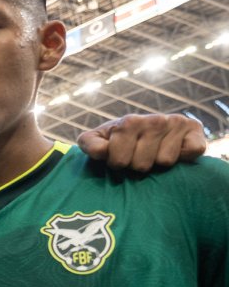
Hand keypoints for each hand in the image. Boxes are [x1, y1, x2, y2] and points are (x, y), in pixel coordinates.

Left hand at [77, 113, 206, 170]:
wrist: (149, 133)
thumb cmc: (120, 141)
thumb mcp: (99, 140)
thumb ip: (90, 144)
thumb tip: (100, 151)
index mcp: (128, 122)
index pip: (118, 160)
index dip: (116, 164)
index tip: (118, 158)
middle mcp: (154, 119)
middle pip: (141, 164)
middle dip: (137, 167)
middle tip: (139, 158)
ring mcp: (175, 123)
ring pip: (164, 161)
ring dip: (159, 164)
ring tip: (155, 155)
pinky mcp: (195, 131)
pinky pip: (191, 152)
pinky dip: (184, 158)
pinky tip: (176, 152)